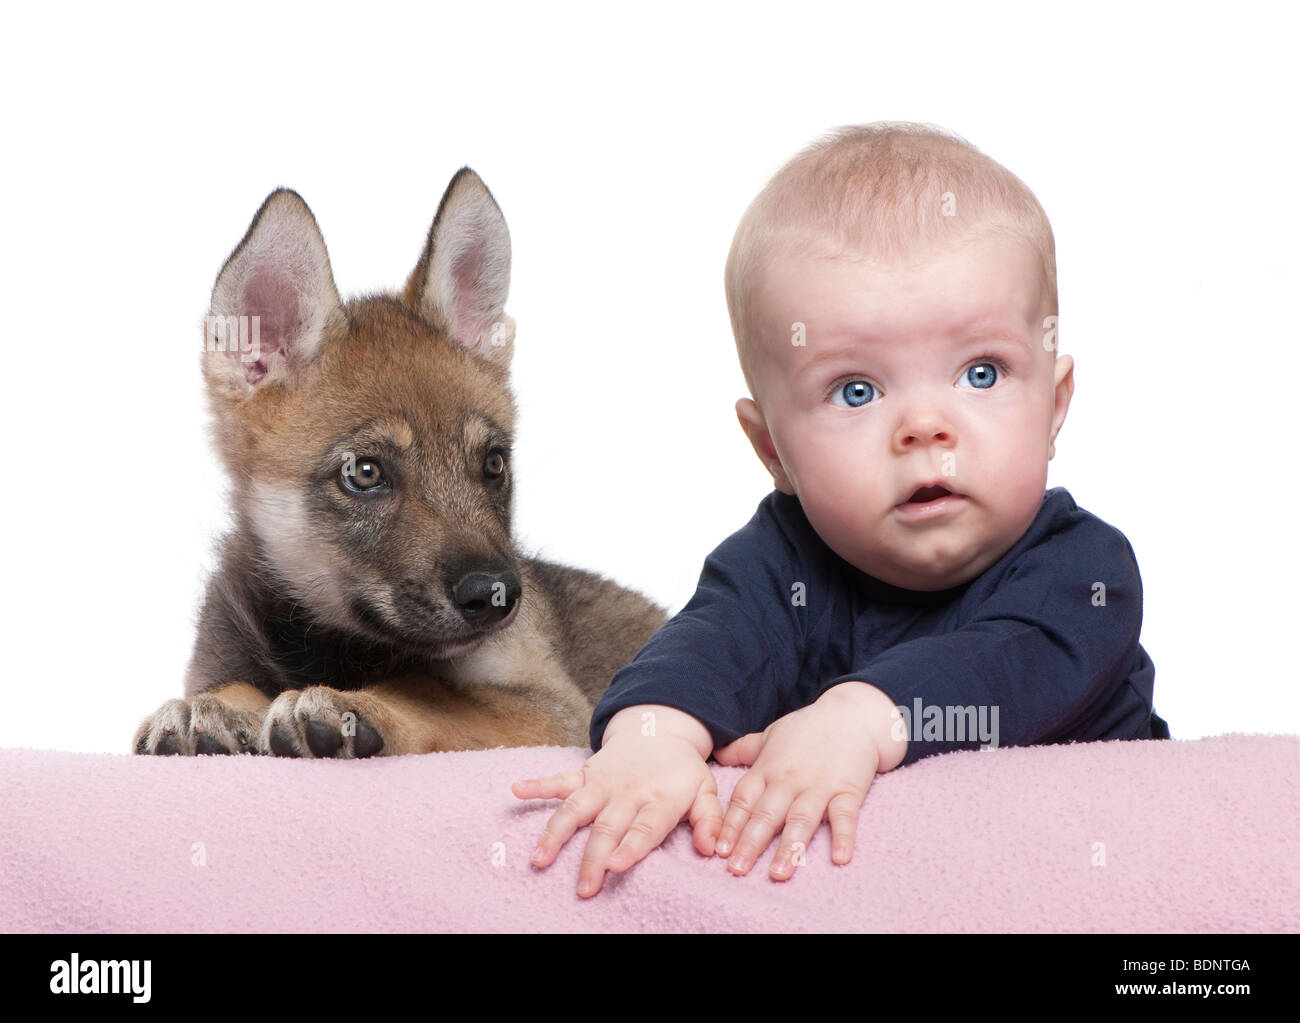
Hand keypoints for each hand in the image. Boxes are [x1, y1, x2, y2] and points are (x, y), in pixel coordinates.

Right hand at [511, 726, 722, 897]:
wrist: (658, 730)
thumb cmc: (682, 771)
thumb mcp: (705, 790)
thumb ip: (709, 819)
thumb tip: (711, 847)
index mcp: (659, 798)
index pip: (644, 826)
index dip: (631, 846)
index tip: (616, 866)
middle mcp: (627, 791)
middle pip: (607, 827)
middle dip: (593, 857)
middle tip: (583, 888)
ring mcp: (602, 782)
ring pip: (575, 809)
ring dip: (556, 833)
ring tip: (540, 859)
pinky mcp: (584, 774)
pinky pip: (559, 780)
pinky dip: (537, 785)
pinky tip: (516, 790)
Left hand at [711, 682, 899, 879]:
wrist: (852, 715)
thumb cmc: (808, 728)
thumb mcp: (771, 734)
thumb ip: (744, 749)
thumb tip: (717, 755)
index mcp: (768, 767)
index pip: (744, 800)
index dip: (731, 825)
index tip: (718, 850)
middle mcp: (790, 779)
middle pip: (767, 814)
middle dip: (751, 843)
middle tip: (737, 869)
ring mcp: (819, 785)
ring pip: (801, 819)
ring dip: (790, 847)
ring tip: (778, 873)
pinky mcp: (848, 789)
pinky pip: (845, 815)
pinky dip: (843, 836)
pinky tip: (839, 858)